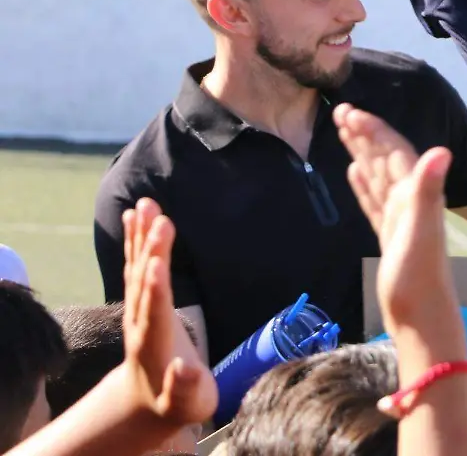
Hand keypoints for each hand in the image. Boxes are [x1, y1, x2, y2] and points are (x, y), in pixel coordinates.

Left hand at [121, 199, 217, 425]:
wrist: (146, 402)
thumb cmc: (177, 403)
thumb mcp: (187, 404)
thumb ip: (185, 387)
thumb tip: (185, 367)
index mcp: (155, 347)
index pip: (154, 313)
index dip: (155, 290)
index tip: (157, 263)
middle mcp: (141, 323)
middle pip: (144, 284)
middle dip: (150, 252)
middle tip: (158, 218)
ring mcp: (138, 311)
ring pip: (137, 269)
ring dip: (141, 238)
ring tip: (145, 205)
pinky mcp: (140, 301)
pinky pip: (136, 266)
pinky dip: (137, 241)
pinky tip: (137, 216)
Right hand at [334, 104, 455, 321]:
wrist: (422, 317)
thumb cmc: (420, 277)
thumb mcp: (421, 230)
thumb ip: (428, 189)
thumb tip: (441, 150)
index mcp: (415, 194)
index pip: (393, 151)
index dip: (373, 130)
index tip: (348, 110)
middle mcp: (410, 201)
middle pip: (385, 158)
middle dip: (365, 134)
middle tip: (339, 111)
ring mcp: (400, 219)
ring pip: (379, 177)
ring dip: (364, 153)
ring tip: (345, 132)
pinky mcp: (390, 236)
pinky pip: (375, 202)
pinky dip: (365, 184)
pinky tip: (354, 172)